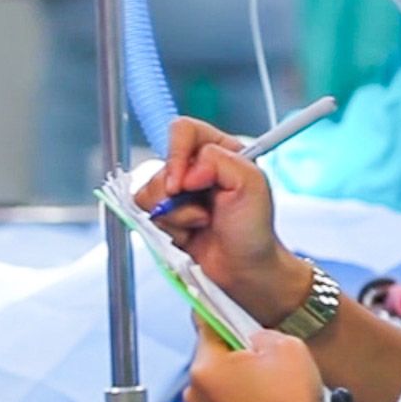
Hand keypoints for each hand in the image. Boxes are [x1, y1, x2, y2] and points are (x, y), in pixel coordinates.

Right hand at [133, 117, 307, 323]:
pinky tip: (189, 234)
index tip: (183, 183)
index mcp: (221, 149)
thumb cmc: (255, 230)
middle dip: (177, 195)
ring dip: (174, 215)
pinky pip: (145, 213)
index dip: (177, 155)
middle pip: (162, 164)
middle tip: (202, 213)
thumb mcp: (252, 185)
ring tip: (201, 224)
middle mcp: (198, 167)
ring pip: (149, 190)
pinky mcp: (167, 215)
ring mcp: (180, 192)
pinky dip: (167, 228)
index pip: (183, 131)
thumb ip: (220, 162)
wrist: (245, 270)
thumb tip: (187, 172)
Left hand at [185, 324, 332, 401]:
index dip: (220, 313)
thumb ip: (262, 334)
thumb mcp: (286, 345)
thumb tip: (255, 340)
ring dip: (242, 382)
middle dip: (238, 354)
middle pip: (214, 359)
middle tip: (269, 358)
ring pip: (222, 386)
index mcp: (205, 367)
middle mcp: (196, 395)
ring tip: (276, 389)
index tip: (223, 307)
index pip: (205, 325)